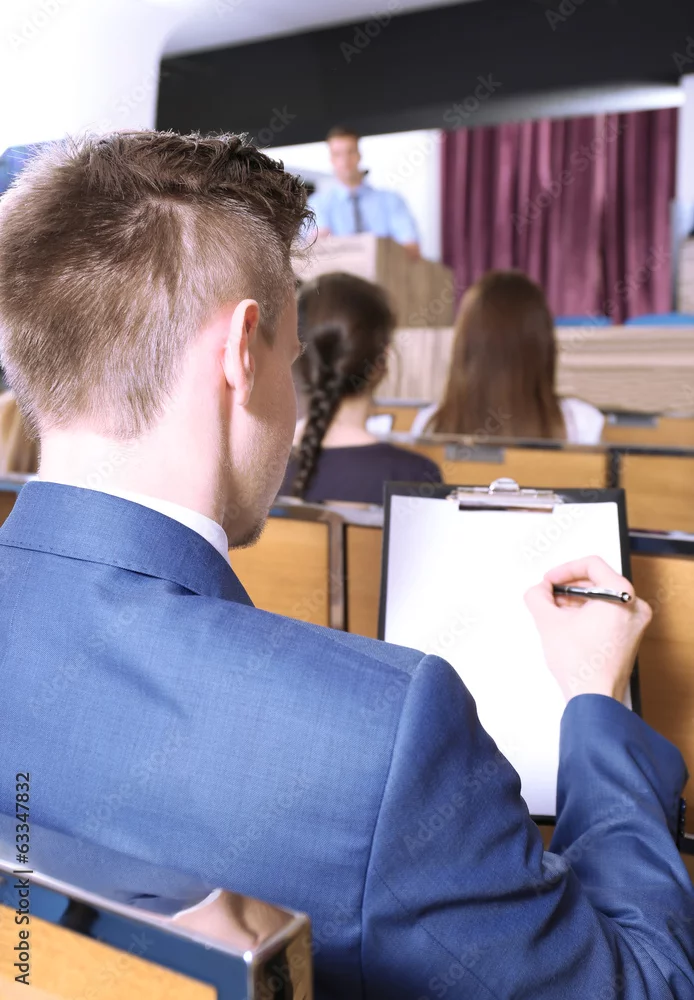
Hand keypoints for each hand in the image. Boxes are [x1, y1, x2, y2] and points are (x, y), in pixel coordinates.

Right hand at [524, 556, 651, 702]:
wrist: (594, 698)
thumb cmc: (581, 664)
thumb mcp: (548, 621)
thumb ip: (537, 596)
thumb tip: (538, 590)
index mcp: (621, 595)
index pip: (592, 564)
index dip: (564, 570)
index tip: (549, 582)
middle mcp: (635, 606)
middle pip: (598, 580)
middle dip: (569, 587)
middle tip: (549, 596)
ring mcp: (635, 622)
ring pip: (602, 597)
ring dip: (576, 600)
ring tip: (556, 612)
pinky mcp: (630, 636)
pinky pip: (608, 613)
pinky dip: (588, 613)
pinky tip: (569, 625)